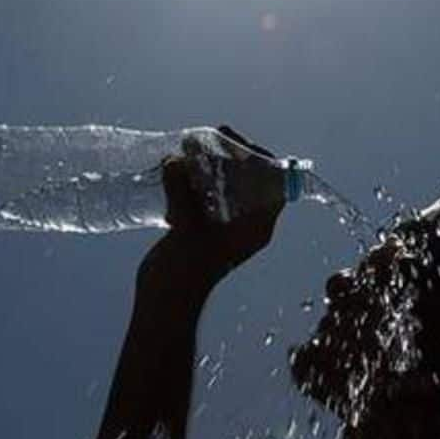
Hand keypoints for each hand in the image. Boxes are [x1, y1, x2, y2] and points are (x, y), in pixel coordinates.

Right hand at [155, 125, 284, 280]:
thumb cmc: (184, 273)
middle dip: (231, 154)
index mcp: (257, 227)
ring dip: (209, 163)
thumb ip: (182, 191)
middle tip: (210, 136)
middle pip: (250, 178)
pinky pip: (204, 193)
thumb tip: (175, 161)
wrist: (164, 302)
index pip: (275, 183)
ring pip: (225, 183)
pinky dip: (193, 178)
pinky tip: (176, 167)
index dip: (261, 158)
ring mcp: (224, 225)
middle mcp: (246, 224)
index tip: (237, 141)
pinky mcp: (202, 227)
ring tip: (188, 146)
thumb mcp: (186, 229)